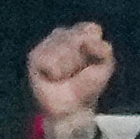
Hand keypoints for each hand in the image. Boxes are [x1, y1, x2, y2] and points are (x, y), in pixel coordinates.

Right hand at [27, 18, 124, 138]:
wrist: (70, 108)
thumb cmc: (87, 85)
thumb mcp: (104, 67)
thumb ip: (103, 50)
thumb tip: (88, 41)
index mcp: (81, 33)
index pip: (91, 30)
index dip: (94, 48)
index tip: (93, 62)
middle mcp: (62, 34)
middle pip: (76, 39)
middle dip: (81, 60)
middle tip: (77, 73)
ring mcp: (47, 44)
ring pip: (63, 50)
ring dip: (68, 67)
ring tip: (65, 76)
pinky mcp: (35, 57)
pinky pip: (50, 61)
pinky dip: (56, 72)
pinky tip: (53, 77)